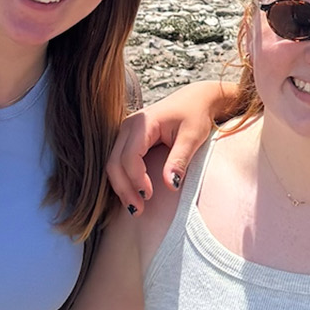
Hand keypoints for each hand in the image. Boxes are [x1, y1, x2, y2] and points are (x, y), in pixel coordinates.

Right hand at [103, 83, 221, 207]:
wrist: (197, 99)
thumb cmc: (196, 114)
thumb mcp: (192, 137)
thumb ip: (179, 160)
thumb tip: (170, 185)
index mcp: (142, 122)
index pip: (129, 156)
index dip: (136, 179)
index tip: (149, 196)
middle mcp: (128, 126)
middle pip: (114, 162)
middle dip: (124, 188)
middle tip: (138, 210)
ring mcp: (125, 132)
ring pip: (113, 164)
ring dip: (121, 187)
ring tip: (135, 207)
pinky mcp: (128, 139)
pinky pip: (119, 162)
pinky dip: (124, 179)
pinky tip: (133, 194)